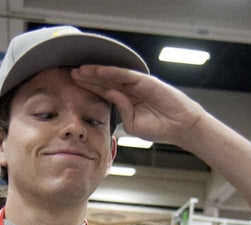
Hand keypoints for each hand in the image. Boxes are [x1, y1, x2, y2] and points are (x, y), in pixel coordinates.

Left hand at [70, 65, 204, 146]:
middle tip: (70, 75)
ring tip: (80, 71)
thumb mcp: (132, 125)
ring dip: (96, 73)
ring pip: (112, 76)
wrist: (179, 127)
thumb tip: (110, 100)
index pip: (103, 93)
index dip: (88, 90)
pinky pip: (125, 76)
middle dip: (87, 79)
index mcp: (125, 102)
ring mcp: (137, 85)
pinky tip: (99, 71)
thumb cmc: (159, 128)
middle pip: (104, 82)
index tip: (72, 89)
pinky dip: (112, 73)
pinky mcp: (145, 81)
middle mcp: (129, 91)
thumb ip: (121, 113)